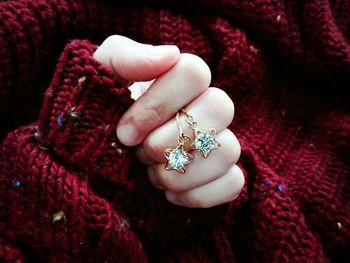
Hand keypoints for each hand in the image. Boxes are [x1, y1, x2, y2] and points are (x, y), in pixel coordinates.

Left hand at [94, 35, 243, 207]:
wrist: (97, 159)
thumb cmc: (99, 115)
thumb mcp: (97, 80)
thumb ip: (123, 56)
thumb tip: (169, 54)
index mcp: (178, 79)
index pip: (194, 72)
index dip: (159, 105)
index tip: (125, 132)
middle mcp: (205, 108)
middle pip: (220, 107)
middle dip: (169, 140)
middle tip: (139, 153)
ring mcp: (218, 143)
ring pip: (228, 150)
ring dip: (180, 171)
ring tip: (152, 175)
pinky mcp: (222, 176)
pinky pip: (234, 183)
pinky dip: (199, 194)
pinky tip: (170, 194)